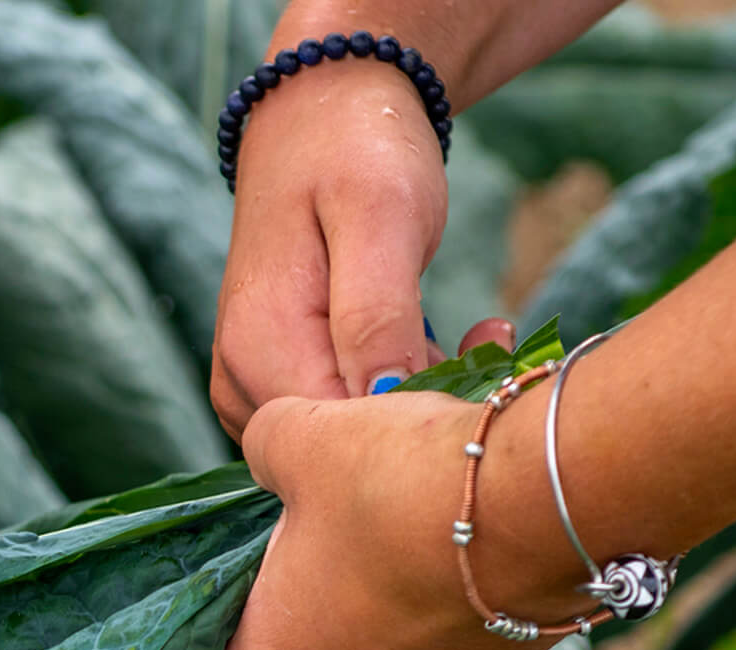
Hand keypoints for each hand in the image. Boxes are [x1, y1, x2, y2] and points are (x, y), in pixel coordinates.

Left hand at [192, 387, 580, 649]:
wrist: (546, 499)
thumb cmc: (398, 482)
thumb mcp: (301, 440)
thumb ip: (266, 452)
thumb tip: (276, 454)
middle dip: (300, 621)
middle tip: (314, 541)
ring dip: (375, 610)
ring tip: (395, 528)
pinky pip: (442, 643)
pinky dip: (437, 606)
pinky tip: (453, 541)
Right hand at [209, 52, 511, 441]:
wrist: (321, 115)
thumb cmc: (354, 151)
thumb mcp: (379, 217)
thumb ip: (376, 315)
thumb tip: (384, 401)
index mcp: (258, 351)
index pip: (345, 443)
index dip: (420, 419)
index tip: (485, 359)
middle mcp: (241, 386)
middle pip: (346, 449)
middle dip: (427, 408)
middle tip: (493, 340)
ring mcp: (253, 392)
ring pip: (350, 440)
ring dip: (421, 399)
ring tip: (477, 335)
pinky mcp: (278, 385)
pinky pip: (344, 417)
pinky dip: (400, 390)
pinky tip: (439, 344)